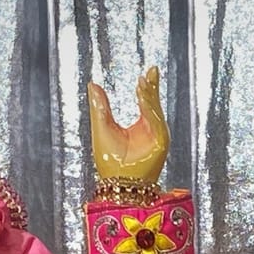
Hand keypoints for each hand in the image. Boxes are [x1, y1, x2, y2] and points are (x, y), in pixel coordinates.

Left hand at [89, 67, 168, 183]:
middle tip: (152, 70)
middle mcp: (151, 131)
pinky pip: (156, 122)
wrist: (115, 184)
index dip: (147, 87)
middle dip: (153, 87)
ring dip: (150, 96)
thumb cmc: (109, 162)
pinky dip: (150, 109)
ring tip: (143, 82)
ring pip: (155, 111)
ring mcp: (157, 138)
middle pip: (154, 104)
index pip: (146, 102)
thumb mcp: (101, 127)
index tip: (148, 72)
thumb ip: (100, 106)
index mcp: (141, 127)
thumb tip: (93, 84)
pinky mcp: (160, 145)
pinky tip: (143, 96)